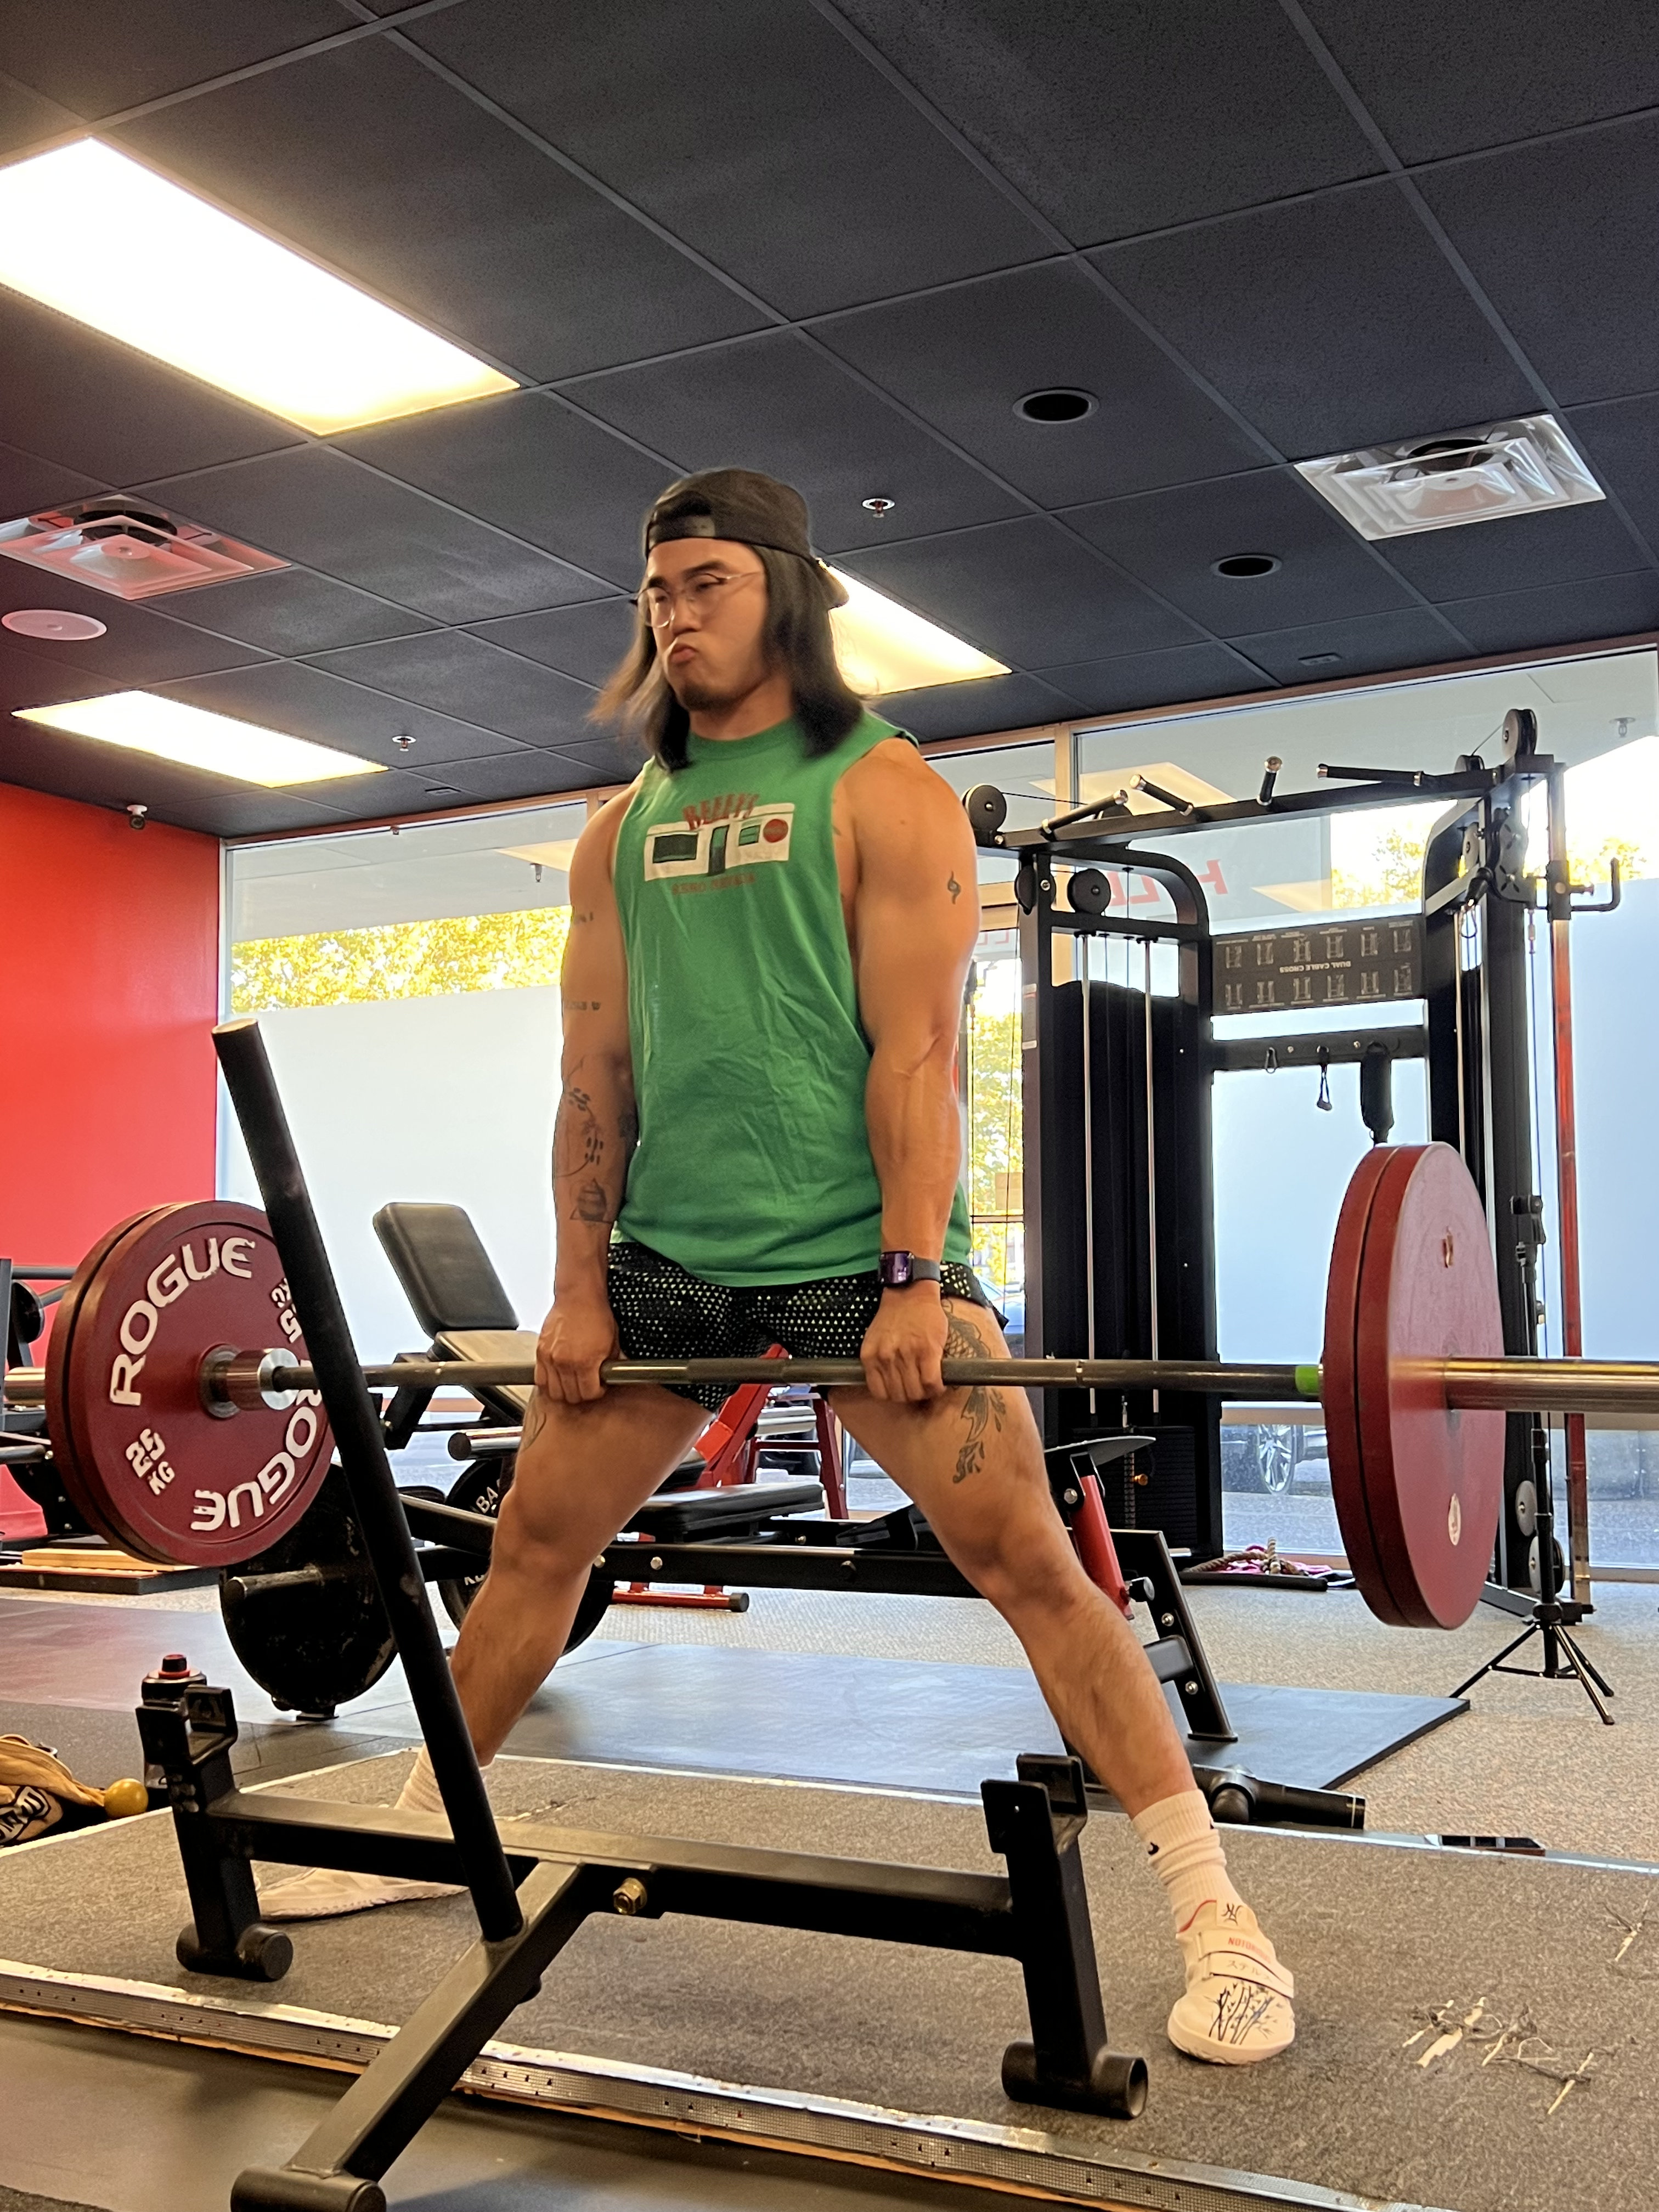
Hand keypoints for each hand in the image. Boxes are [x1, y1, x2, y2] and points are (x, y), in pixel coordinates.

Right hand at [536, 1293, 618, 1404]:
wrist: (579, 1296)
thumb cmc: (597, 1315)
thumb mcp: (613, 1342)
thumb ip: (610, 1364)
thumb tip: (609, 1378)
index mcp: (586, 1362)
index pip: (589, 1394)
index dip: (597, 1393)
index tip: (599, 1387)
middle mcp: (565, 1363)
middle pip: (571, 1397)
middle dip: (581, 1394)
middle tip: (587, 1384)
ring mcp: (550, 1358)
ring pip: (553, 1392)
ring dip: (564, 1391)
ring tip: (572, 1382)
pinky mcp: (540, 1352)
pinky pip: (540, 1379)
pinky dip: (549, 1383)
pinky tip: (558, 1376)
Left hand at [859, 1286, 948, 1402]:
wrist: (910, 1292)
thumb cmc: (894, 1316)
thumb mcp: (875, 1340)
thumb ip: (878, 1362)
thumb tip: (891, 1386)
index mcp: (870, 1356)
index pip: (880, 1394)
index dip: (894, 1396)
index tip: (903, 1390)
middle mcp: (885, 1357)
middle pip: (900, 1396)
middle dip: (911, 1395)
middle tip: (919, 1387)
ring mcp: (906, 1355)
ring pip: (916, 1392)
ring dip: (925, 1393)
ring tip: (929, 1384)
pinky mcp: (927, 1351)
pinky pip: (931, 1383)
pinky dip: (937, 1388)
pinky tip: (939, 1382)